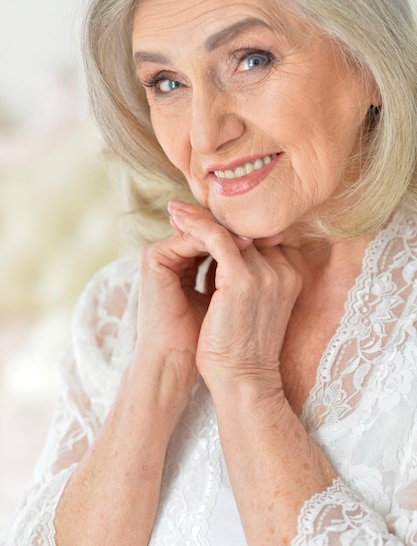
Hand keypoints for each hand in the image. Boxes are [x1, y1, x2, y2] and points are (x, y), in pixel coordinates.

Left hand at [168, 201, 301, 393]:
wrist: (242, 382)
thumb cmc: (240, 349)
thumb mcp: (248, 306)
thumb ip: (244, 279)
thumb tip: (221, 260)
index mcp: (287, 275)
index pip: (255, 239)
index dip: (225, 227)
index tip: (198, 217)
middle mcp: (282, 269)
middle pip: (242, 232)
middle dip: (209, 219)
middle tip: (181, 208)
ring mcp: (266, 273)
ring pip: (228, 231)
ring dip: (197, 218)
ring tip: (174, 211)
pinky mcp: (243, 279)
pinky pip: (217, 240)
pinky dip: (196, 227)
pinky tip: (178, 221)